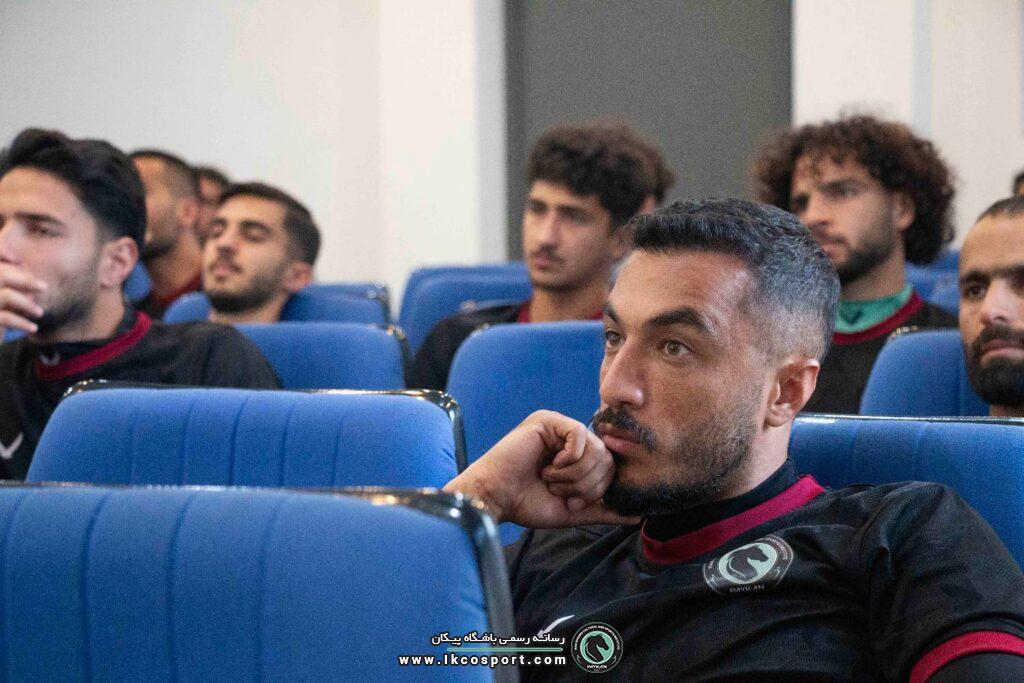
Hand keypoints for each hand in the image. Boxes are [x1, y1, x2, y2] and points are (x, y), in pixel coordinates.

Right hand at [0, 264, 45, 334]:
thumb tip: (20, 264)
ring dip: (26, 304)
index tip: (18, 260)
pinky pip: (5, 318)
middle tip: (44, 287)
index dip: (0, 253)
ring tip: (40, 313)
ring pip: (6, 296)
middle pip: (0, 275)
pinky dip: (21, 322)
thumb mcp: (0, 300)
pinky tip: (33, 328)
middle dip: (24, 280)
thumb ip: (5, 282)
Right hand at [444, 410, 638, 528]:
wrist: (496, 499)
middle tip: (558, 490)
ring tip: (549, 479)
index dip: (597, 489)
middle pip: (607, 458)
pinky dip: (569, 459)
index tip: (573, 502)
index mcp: (577, 456)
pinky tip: (548, 467)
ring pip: (595, 449)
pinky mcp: (549, 421)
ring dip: (574, 475)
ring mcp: (559, 427)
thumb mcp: (572, 510)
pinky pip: (580, 436)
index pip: (610, 467)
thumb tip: (637, 515)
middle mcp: (570, 439)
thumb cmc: (527, 503)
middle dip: (585, 484)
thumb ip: (603, 510)